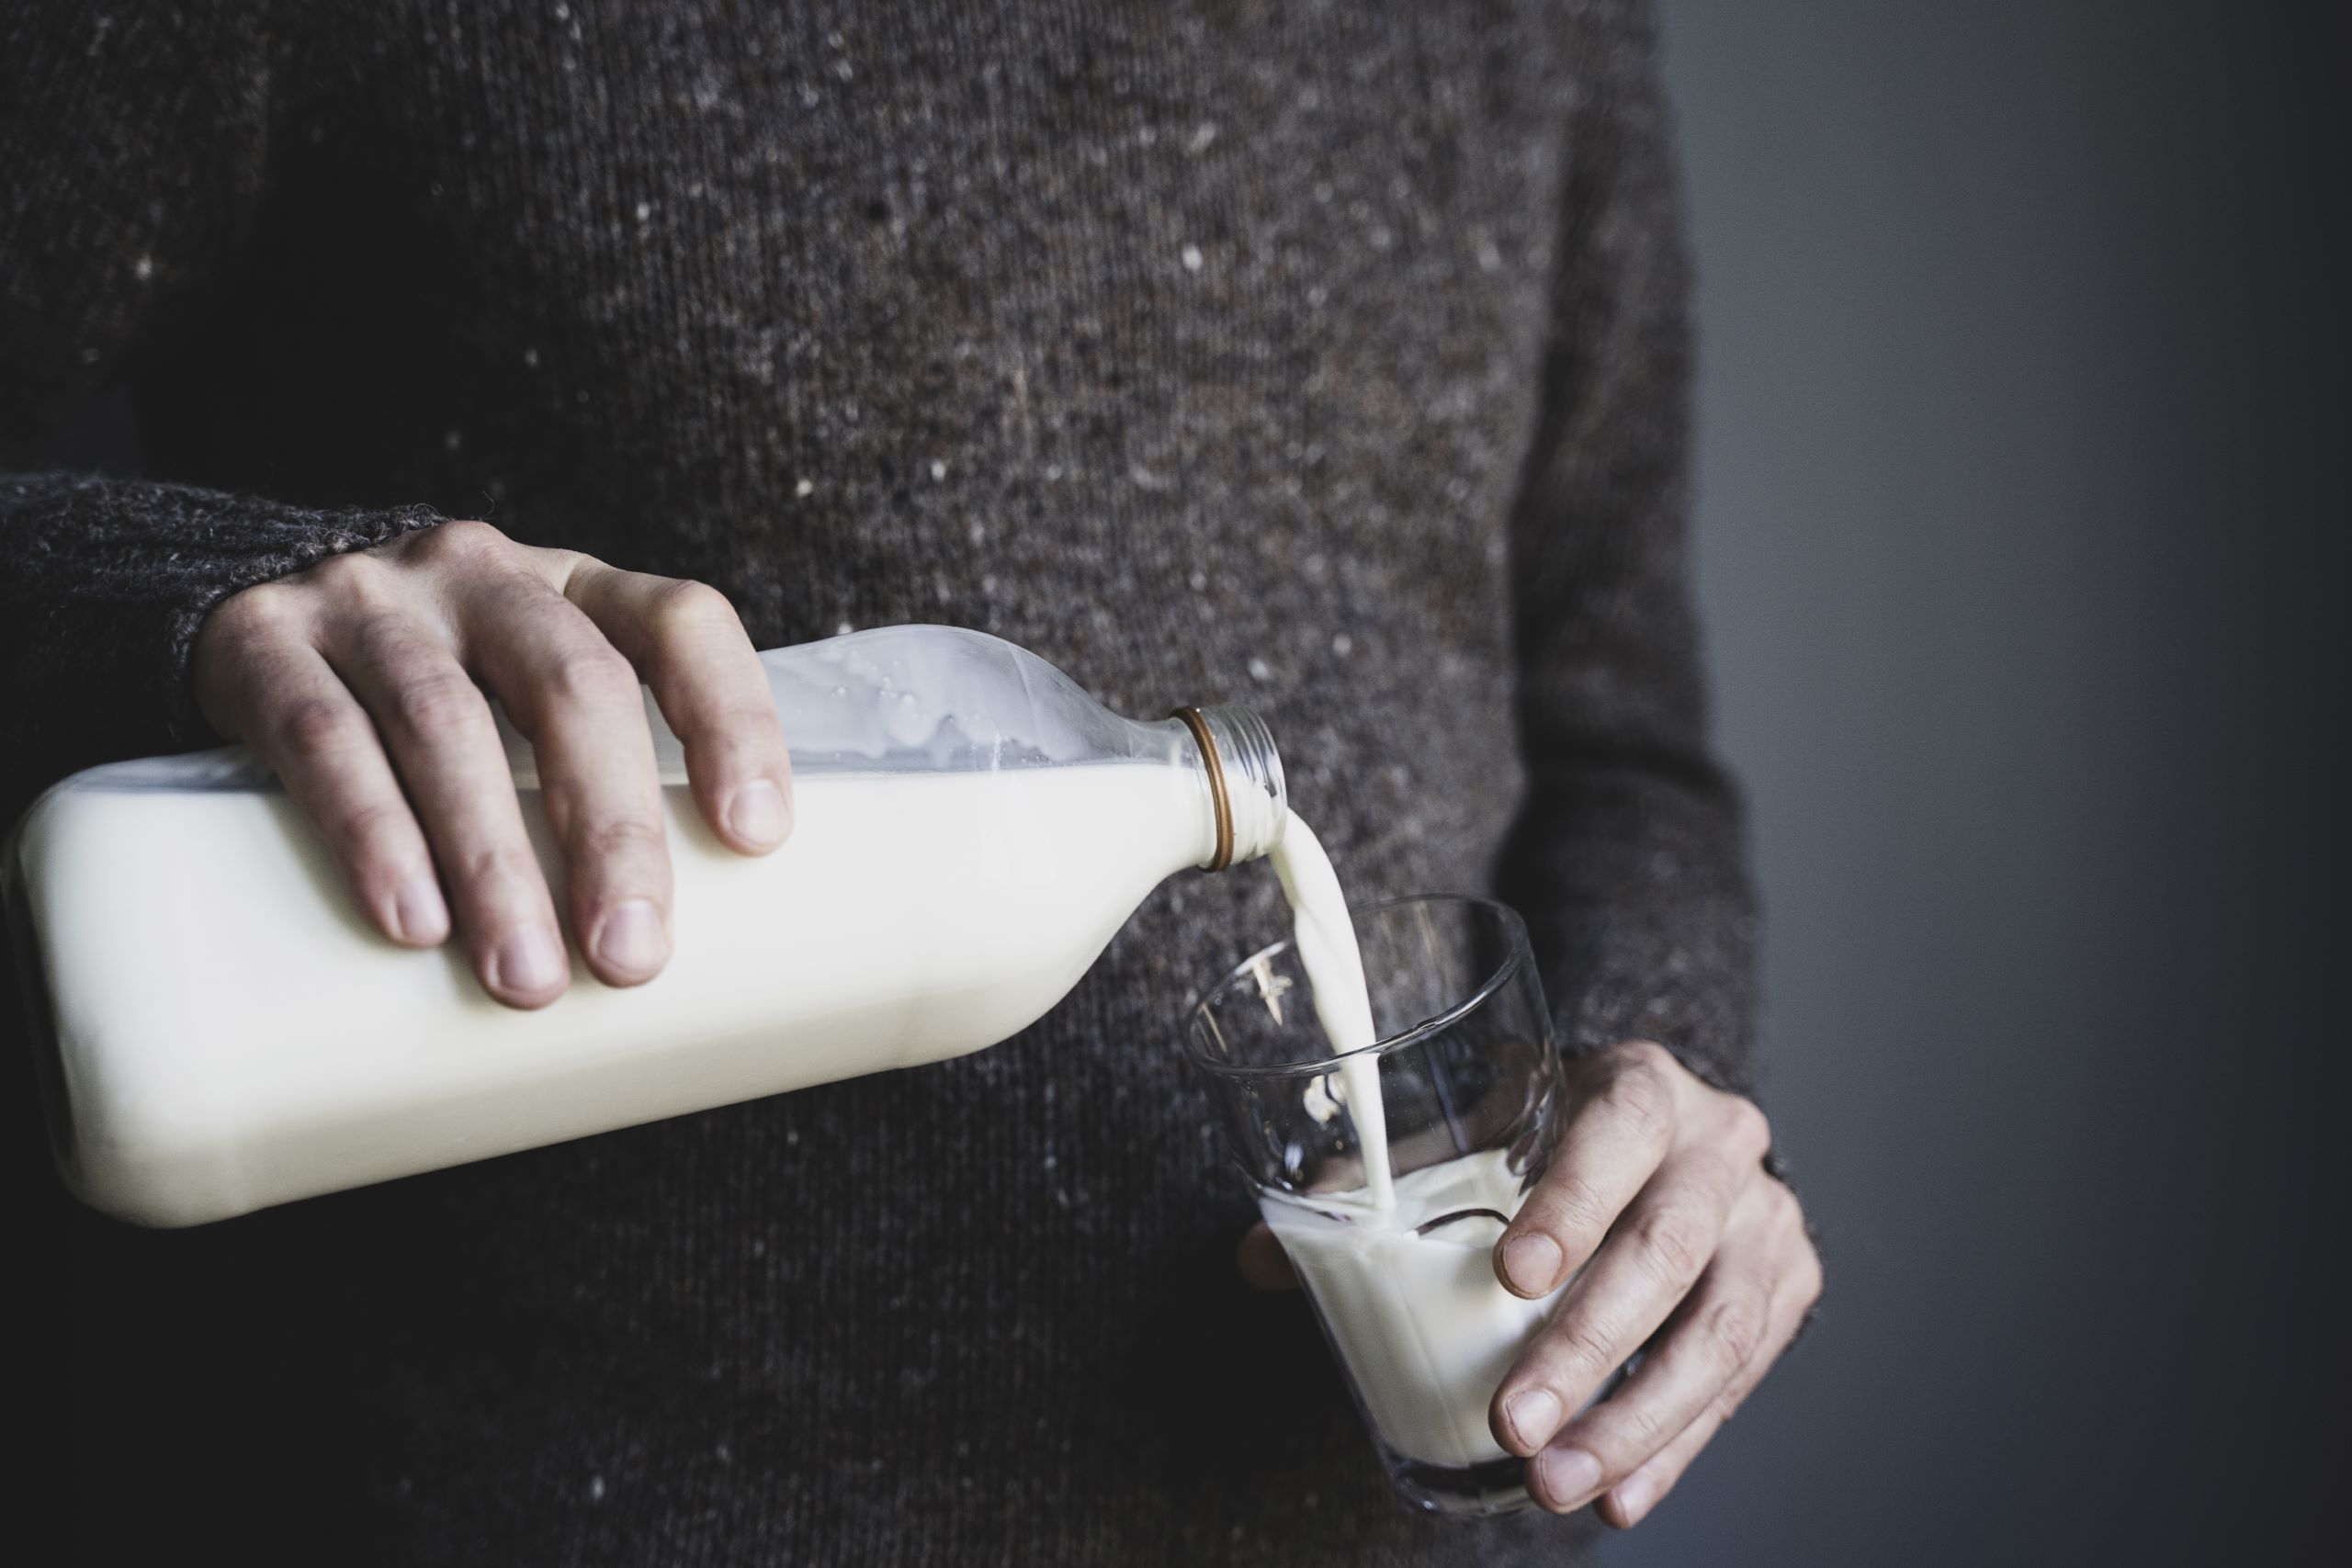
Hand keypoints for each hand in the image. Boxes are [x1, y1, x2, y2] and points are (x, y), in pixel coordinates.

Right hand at [192, 521, 791, 1007]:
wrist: (242, 623)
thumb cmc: (435, 700)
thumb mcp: (527, 706)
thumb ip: (600, 781)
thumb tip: (670, 953)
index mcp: (574, 587)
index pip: (679, 623)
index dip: (730, 719)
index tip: (756, 838)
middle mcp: (480, 575)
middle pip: (572, 684)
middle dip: (613, 828)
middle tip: (631, 955)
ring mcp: (367, 600)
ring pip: (446, 723)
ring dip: (495, 862)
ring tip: (526, 975)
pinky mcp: (259, 643)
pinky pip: (324, 740)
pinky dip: (375, 837)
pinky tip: (414, 924)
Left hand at [1232, 1040, 1819, 1527]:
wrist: (1676, 1134)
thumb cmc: (1557, 1136)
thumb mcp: (1481, 1134)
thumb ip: (1382, 1188)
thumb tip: (1257, 1258)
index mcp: (1639, 1085)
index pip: (1616, 1134)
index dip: (1571, 1205)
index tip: (1511, 1277)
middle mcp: (1721, 1147)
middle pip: (1668, 1250)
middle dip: (1587, 1347)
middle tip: (1515, 1423)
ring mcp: (1767, 1223)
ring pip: (1719, 1332)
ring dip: (1634, 1422)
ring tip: (1556, 1483)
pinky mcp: (1791, 1290)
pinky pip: (1739, 1383)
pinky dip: (1675, 1449)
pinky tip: (1620, 1497)